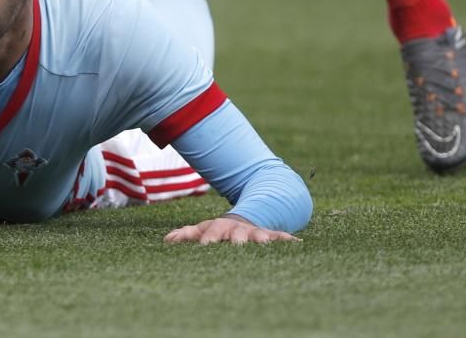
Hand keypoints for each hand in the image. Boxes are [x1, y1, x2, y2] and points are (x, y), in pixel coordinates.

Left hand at [164, 214, 299, 244]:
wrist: (245, 218)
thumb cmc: (218, 231)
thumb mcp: (203, 230)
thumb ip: (186, 235)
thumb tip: (168, 241)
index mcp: (218, 228)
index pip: (210, 233)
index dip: (207, 239)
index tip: (204, 247)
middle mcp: (237, 229)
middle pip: (236, 234)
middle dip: (236, 240)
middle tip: (236, 246)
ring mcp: (254, 232)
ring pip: (259, 235)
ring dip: (263, 239)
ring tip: (266, 244)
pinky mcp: (270, 235)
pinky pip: (281, 237)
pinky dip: (288, 240)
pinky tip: (298, 244)